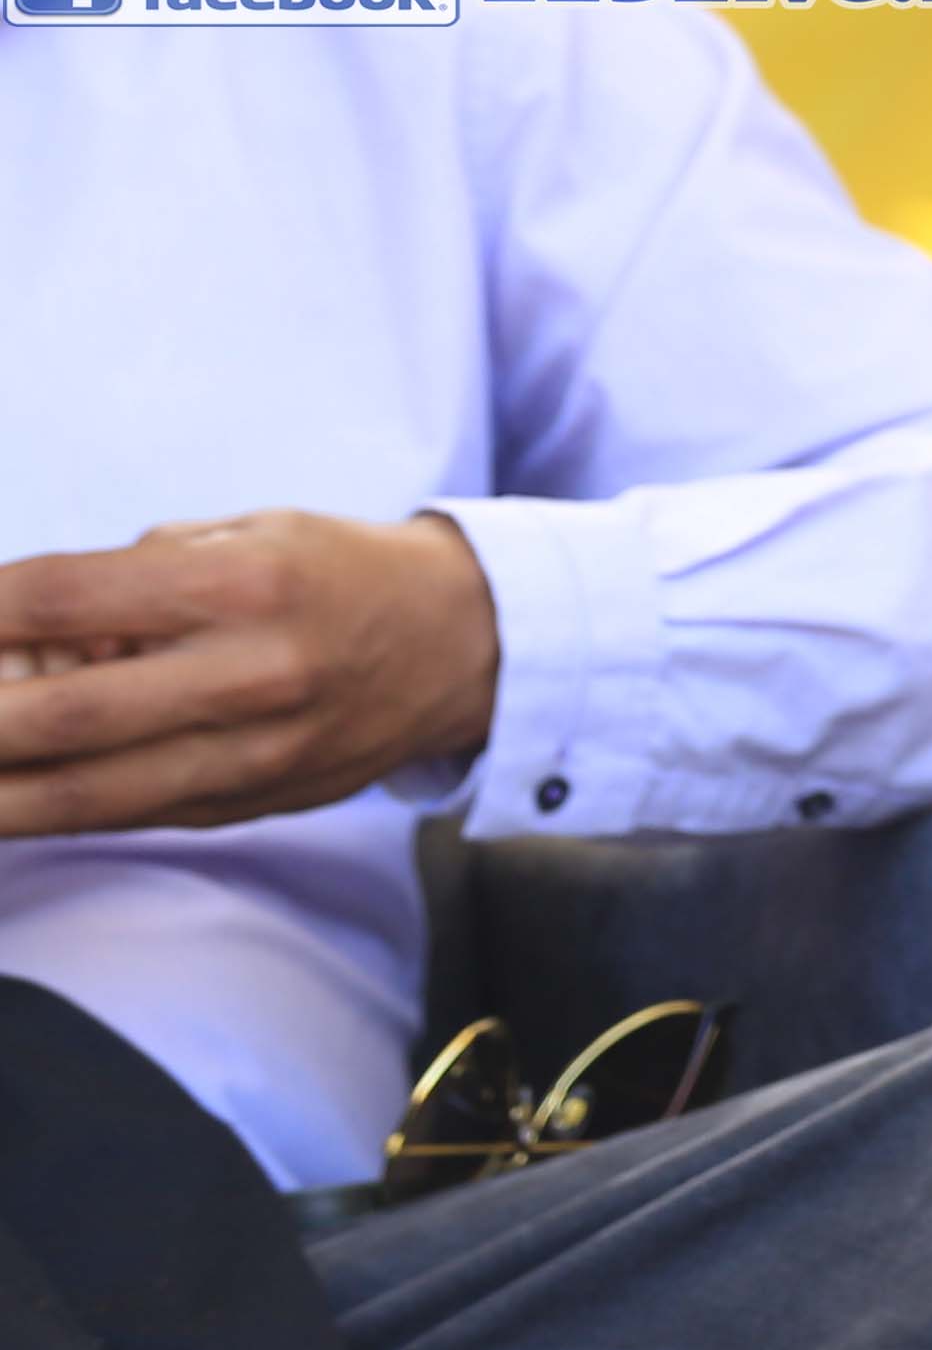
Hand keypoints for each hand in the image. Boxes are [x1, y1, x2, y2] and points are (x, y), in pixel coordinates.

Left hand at [0, 513, 503, 836]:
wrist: (468, 645)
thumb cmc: (338, 572)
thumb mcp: (249, 534)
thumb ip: (136, 578)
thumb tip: (19, 628)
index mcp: (246, 582)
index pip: (67, 597)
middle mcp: (250, 674)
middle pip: (59, 716)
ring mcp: (251, 753)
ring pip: (79, 794)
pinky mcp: (249, 804)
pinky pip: (124, 816)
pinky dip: (41, 813)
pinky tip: (1, 798)